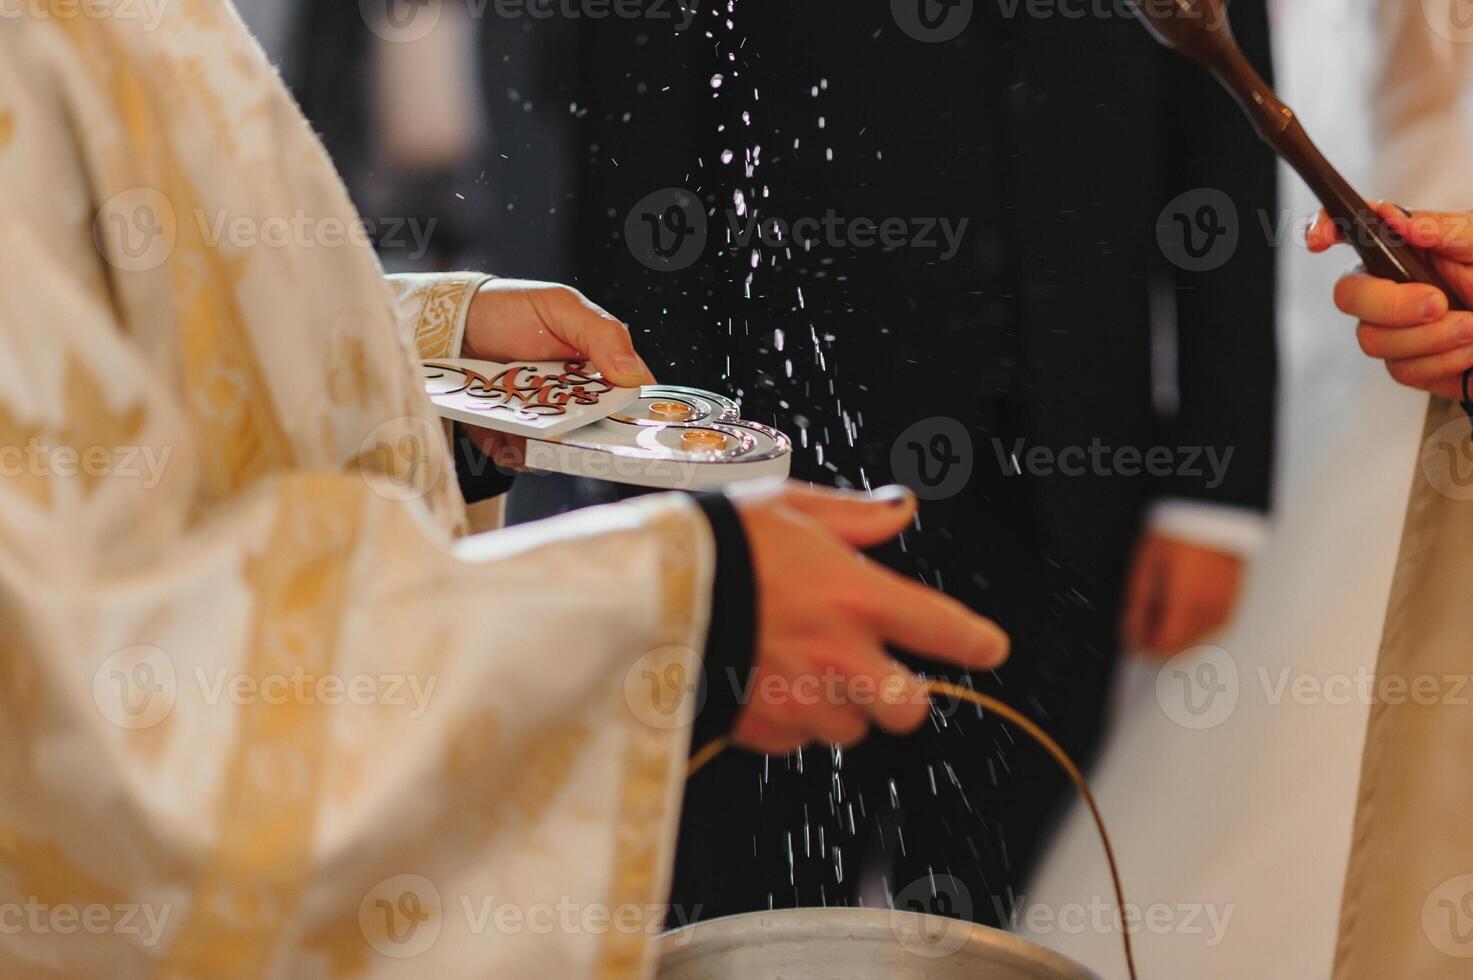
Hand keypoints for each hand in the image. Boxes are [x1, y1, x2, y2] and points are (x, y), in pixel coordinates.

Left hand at [459, 280, 656, 466]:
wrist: (452, 324)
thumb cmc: (510, 309)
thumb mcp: (561, 307)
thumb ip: (602, 334)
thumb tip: (634, 375)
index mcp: (598, 368)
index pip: (629, 399)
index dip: (635, 416)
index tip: (628, 427)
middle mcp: (575, 400)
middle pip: (595, 434)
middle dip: (583, 437)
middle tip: (562, 424)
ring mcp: (543, 422)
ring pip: (559, 450)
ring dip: (545, 446)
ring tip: (522, 422)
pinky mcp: (512, 438)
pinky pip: (522, 458)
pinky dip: (514, 452)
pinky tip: (502, 433)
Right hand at [727, 482, 1009, 753]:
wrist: (646, 592)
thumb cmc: (717, 542)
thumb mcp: (790, 505)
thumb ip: (854, 517)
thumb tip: (900, 508)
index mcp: (857, 596)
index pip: (942, 629)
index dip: (974, 642)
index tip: (987, 647)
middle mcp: (839, 656)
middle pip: (908, 710)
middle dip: (902, 699)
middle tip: (881, 676)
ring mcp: (800, 698)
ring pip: (849, 730)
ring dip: (837, 709)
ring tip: (800, 672)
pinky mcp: (760, 727)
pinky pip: (794, 740)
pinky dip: (787, 722)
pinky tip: (763, 685)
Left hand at [1121, 532, 1243, 657]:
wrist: (1215, 512)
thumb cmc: (1179, 532)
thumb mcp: (1146, 563)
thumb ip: (1138, 603)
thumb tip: (1131, 630)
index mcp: (1187, 602)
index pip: (1163, 645)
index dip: (1143, 645)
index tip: (1130, 634)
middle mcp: (1210, 611)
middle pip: (1179, 647)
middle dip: (1156, 638)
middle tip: (1141, 616)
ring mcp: (1225, 608)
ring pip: (1193, 639)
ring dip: (1173, 631)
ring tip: (1159, 601)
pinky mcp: (1232, 603)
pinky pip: (1206, 626)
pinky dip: (1189, 623)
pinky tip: (1178, 601)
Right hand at [1307, 203, 1472, 400]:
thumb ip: (1444, 228)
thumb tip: (1396, 217)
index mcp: (1405, 248)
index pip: (1349, 232)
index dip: (1324, 230)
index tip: (1321, 241)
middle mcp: (1391, 286)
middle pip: (1348, 295)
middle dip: (1391, 305)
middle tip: (1436, 303)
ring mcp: (1395, 328)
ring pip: (1373, 339)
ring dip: (1428, 338)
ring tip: (1471, 328)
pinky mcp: (1409, 363)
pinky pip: (1402, 369)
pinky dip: (1440, 361)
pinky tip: (1467, 351)